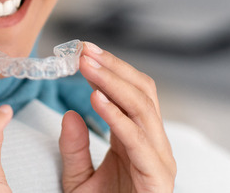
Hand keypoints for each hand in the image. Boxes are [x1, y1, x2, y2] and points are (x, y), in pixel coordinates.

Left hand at [59, 42, 175, 192]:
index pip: (131, 92)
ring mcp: (160, 160)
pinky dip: (117, 117)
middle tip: (84, 50)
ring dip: (114, 82)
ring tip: (87, 66)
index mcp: (138, 140)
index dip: (110, 69)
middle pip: (142, 92)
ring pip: (143, 107)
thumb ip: (74, 149)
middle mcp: (154, 145)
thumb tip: (69, 114)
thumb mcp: (79, 182)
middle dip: (113, 67)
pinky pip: (138, 140)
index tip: (82, 51)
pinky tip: (96, 99)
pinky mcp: (157, 177)